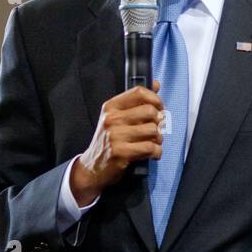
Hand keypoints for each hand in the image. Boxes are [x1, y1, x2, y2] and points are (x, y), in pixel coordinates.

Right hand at [70, 81, 164, 204]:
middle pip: (150, 111)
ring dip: (159, 139)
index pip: (139, 92)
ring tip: (153, 143)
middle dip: (159, 122)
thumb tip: (156, 84)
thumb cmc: (108, 141)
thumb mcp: (116, 118)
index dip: (155, 99)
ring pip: (153, 130)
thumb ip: (135, 102)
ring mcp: (115, 136)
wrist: (91, 167)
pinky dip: (156, 152)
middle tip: (156, 130)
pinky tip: (152, 154)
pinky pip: (150, 148)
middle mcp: (112, 119)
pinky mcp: (121, 153)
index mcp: (111, 107)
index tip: (159, 108)